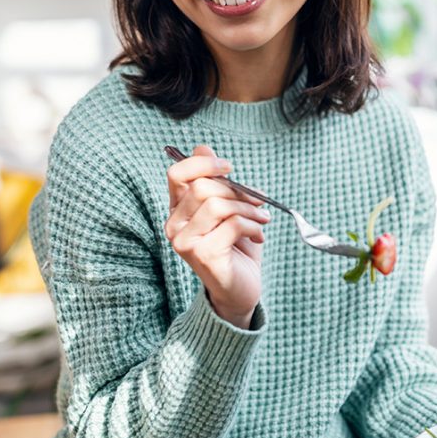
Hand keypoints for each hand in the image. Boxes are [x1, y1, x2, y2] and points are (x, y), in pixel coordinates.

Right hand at [164, 145, 269, 328]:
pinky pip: (232, 224)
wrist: (241, 289)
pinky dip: (253, 226)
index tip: (229, 167)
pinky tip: (258, 237)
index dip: (203, 163)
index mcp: (178, 209)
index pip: (177, 173)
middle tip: (258, 202)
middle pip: (203, 186)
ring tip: (261, 220)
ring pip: (218, 204)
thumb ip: (216, 181)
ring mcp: (185, 242)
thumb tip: (202, 148)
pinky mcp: (202, 255)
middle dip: (238, 191)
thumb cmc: (236, 247)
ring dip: (249, 209)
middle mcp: (174, 225)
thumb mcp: (229, 208)